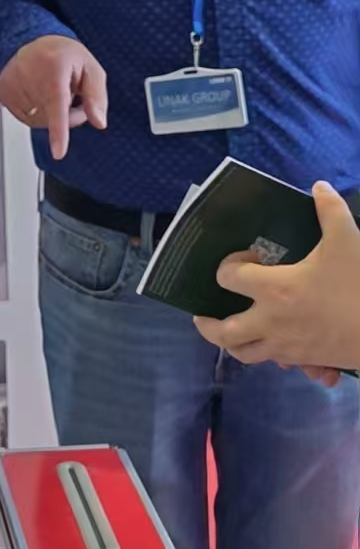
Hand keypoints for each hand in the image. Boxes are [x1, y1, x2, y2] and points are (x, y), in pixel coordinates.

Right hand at [0, 35, 106, 161]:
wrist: (27, 40)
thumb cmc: (61, 54)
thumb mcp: (89, 67)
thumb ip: (97, 95)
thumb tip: (99, 121)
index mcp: (54, 67)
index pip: (57, 104)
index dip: (58, 131)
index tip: (59, 152)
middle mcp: (29, 76)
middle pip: (54, 118)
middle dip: (69, 114)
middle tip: (72, 94)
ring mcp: (14, 87)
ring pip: (40, 122)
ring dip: (52, 115)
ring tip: (51, 91)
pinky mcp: (4, 95)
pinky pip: (27, 119)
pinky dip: (37, 113)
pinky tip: (38, 94)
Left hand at [195, 182, 359, 372]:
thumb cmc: (359, 286)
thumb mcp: (347, 240)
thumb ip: (330, 210)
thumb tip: (319, 186)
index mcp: (273, 289)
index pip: (227, 278)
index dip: (228, 265)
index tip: (247, 257)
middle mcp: (270, 322)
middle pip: (224, 332)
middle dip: (207, 323)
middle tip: (204, 312)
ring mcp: (285, 346)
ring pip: (244, 354)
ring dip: (232, 343)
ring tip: (231, 331)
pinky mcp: (304, 360)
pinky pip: (275, 362)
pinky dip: (268, 355)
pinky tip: (274, 345)